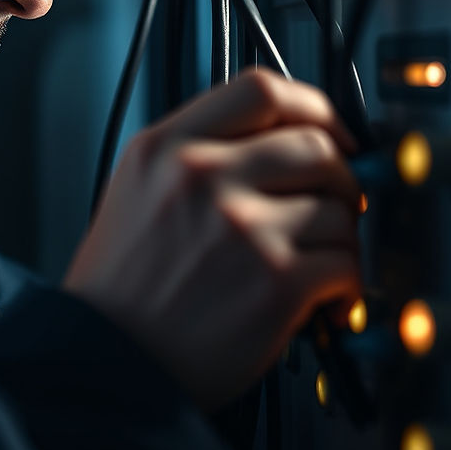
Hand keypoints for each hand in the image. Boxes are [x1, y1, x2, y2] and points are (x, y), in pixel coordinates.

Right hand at [63, 68, 361, 410]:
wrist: (104, 360)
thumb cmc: (120, 283)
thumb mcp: (137, 187)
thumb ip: (197, 151)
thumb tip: (281, 139)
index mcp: (166, 147)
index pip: (259, 89)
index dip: (311, 105)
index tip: (328, 129)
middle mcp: (202, 176)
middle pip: (314, 144)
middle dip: (340, 176)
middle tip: (335, 201)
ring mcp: (241, 227)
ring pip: (339, 208)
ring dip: (341, 237)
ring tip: (314, 259)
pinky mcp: (274, 284)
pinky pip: (346, 264)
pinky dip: (346, 284)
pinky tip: (321, 298)